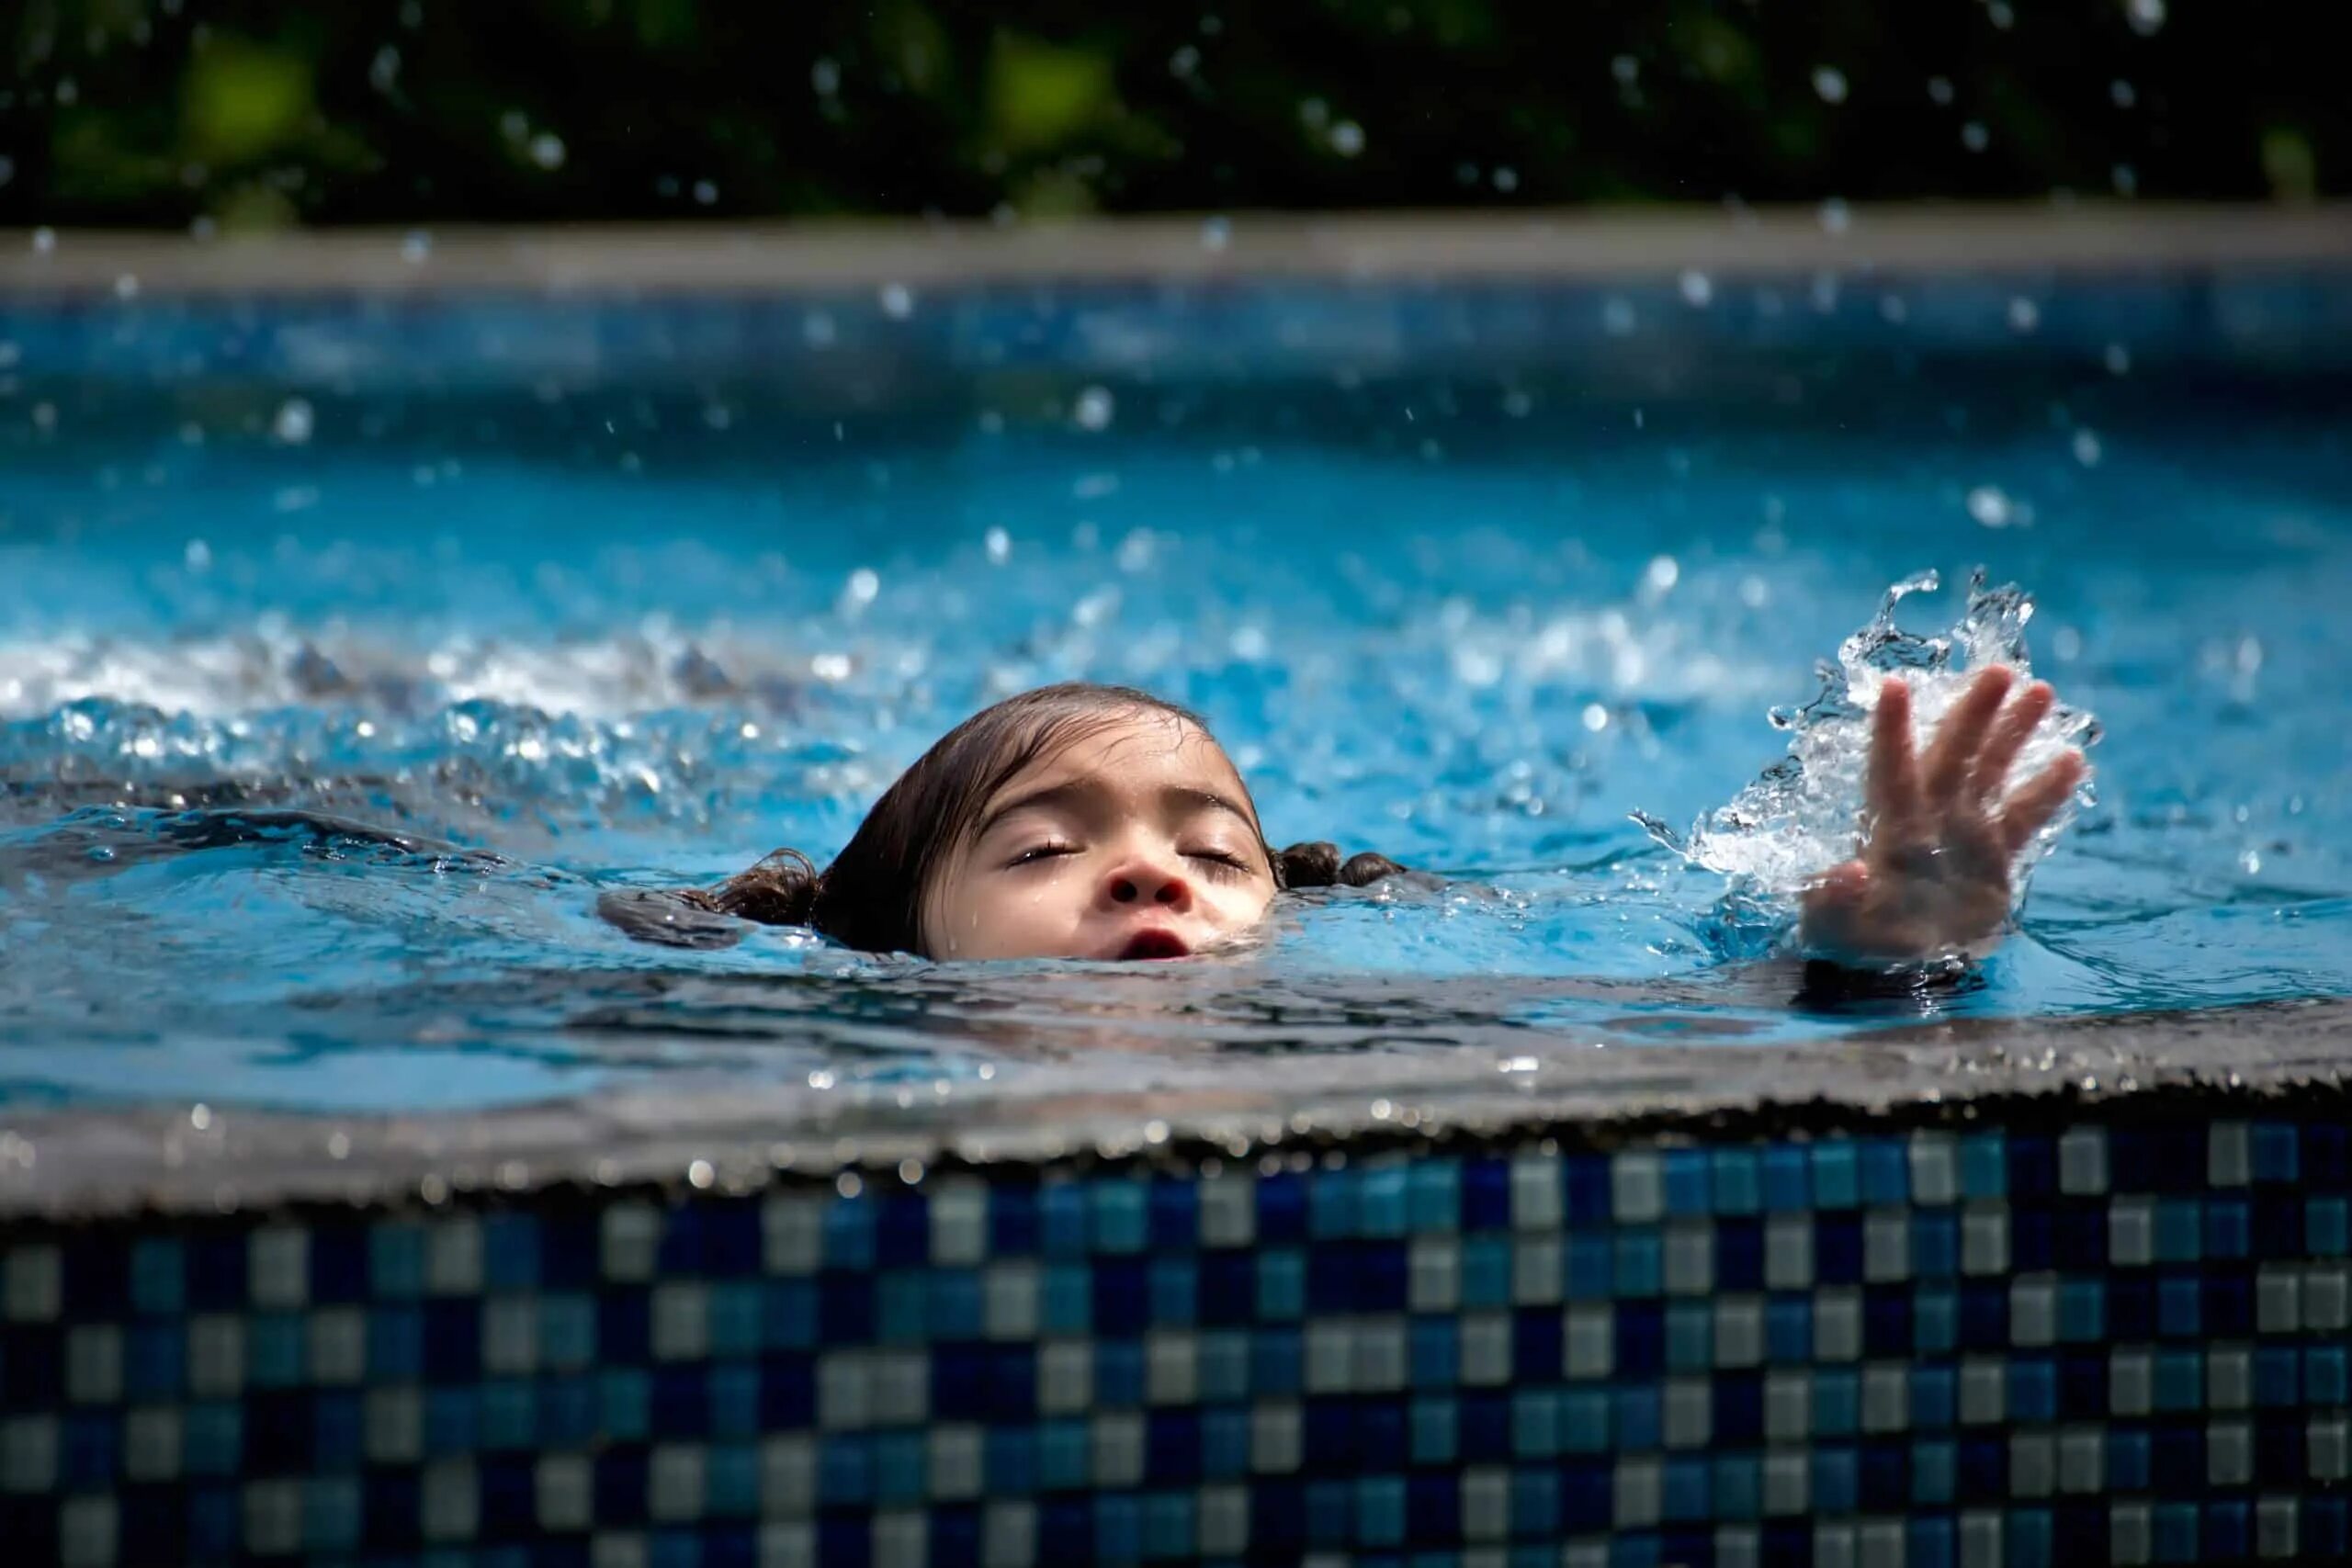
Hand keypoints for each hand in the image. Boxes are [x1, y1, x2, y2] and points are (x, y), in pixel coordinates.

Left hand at [1799, 666, 2085, 962]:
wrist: (1892, 968)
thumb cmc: (1850, 940)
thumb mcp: (1832, 926)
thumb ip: (1834, 900)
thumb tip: (1850, 873)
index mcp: (1886, 827)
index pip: (1888, 768)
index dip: (1891, 729)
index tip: (1893, 684)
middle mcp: (1927, 817)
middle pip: (1951, 754)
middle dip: (1973, 713)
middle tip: (2000, 670)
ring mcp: (1964, 833)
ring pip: (1991, 771)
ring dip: (2013, 732)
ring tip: (2041, 690)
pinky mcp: (1994, 859)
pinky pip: (2024, 818)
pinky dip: (2046, 790)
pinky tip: (2072, 758)